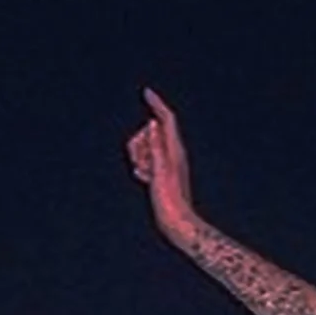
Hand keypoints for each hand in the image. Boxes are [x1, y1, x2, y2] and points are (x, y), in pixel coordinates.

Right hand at [127, 86, 199, 248]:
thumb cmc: (169, 199)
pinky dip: (141, 167)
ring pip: (145, 147)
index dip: (156, 104)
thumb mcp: (160, 170)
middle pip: (150, 132)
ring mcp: (167, 163)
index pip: (166, 119)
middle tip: (143, 163)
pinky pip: (145, 161)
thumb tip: (153, 124)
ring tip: (144, 174)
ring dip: (139, 156)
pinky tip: (144, 181)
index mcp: (175, 149)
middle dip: (140, 141)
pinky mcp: (162, 174)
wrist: (176, 222)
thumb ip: (156, 146)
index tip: (146, 92)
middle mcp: (173, 153)